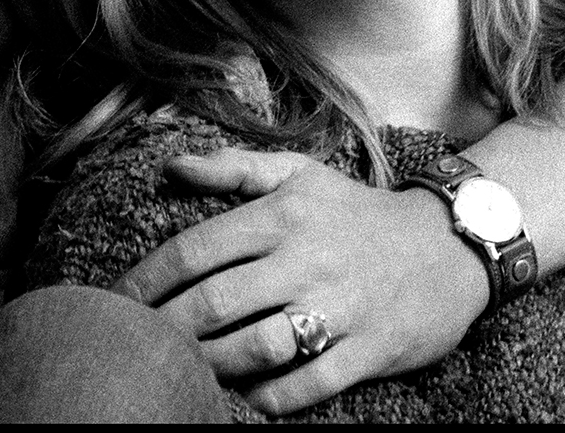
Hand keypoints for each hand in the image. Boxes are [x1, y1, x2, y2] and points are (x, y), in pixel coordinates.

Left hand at [113, 149, 487, 413]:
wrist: (451, 244)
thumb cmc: (360, 213)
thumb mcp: (303, 176)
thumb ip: (235, 169)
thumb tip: (173, 167)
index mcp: (283, 215)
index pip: (195, 250)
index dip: (146, 281)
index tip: (114, 304)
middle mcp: (307, 259)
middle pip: (214, 303)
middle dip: (164, 330)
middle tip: (133, 347)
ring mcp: (340, 307)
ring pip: (254, 347)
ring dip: (209, 366)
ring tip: (180, 374)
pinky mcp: (369, 348)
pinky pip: (307, 384)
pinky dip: (268, 397)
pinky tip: (243, 398)